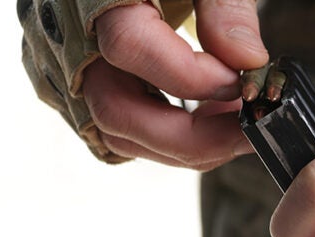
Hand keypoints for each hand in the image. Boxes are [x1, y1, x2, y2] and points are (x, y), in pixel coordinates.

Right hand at [82, 1, 268, 169]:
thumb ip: (224, 7)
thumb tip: (248, 60)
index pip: (131, 45)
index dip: (193, 77)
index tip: (240, 82)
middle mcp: (66, 37)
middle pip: (117, 110)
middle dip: (192, 136)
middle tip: (247, 129)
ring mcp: (67, 71)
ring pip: (117, 134)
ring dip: (182, 145)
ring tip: (233, 125)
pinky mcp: (82, 94)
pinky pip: (120, 133)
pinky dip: (167, 140)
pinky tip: (208, 123)